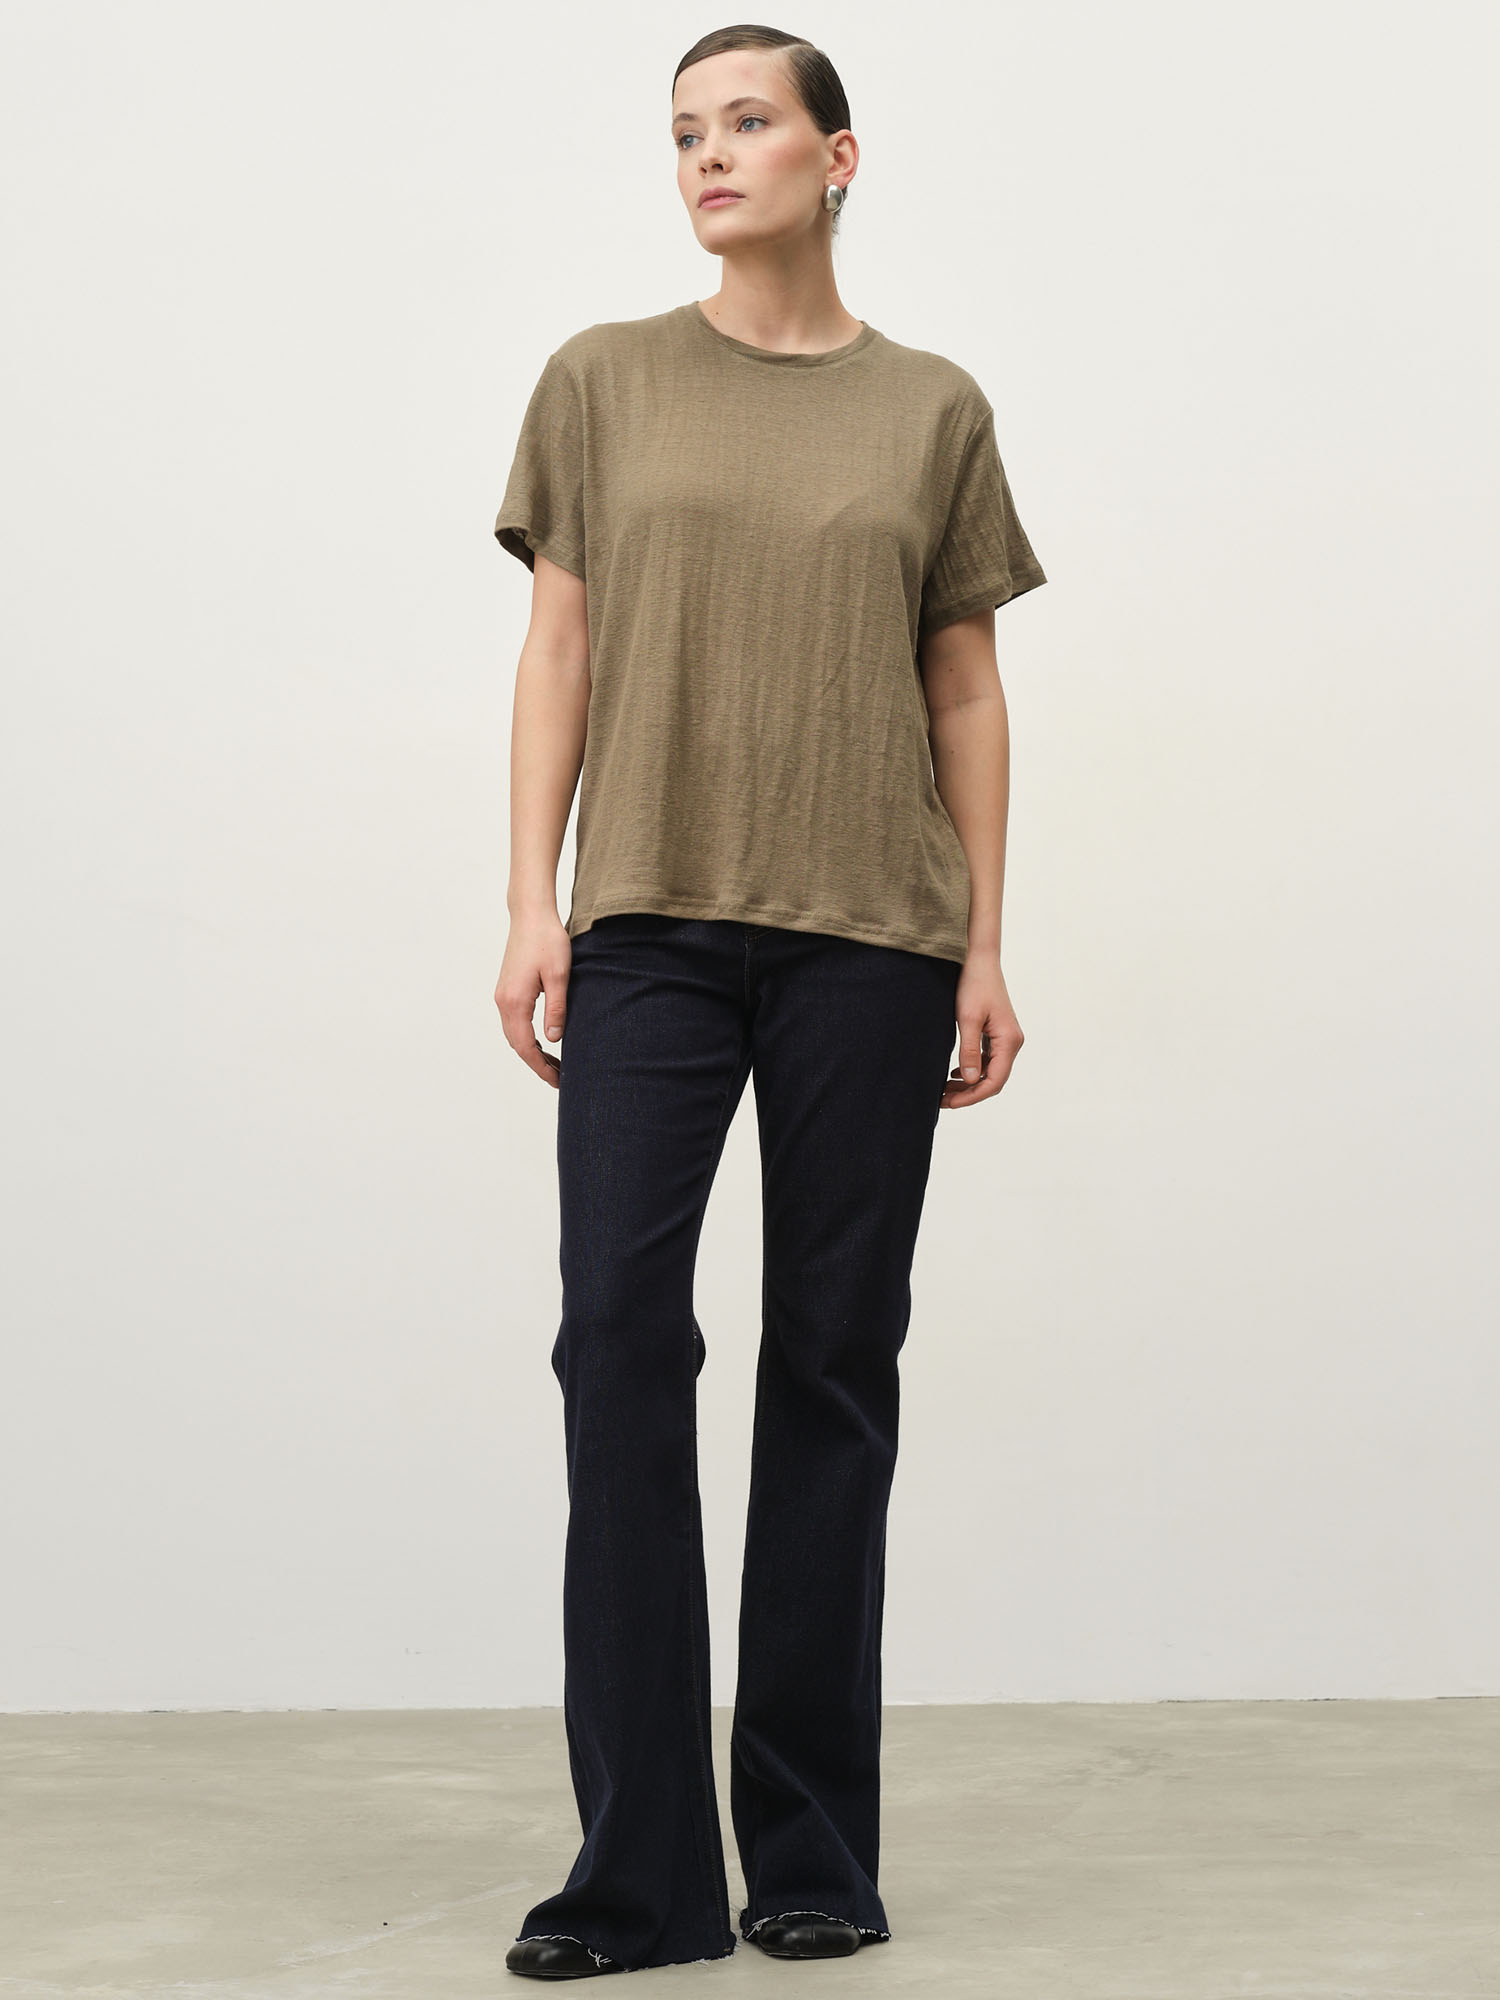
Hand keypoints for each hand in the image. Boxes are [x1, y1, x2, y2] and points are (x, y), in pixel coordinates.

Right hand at [495, 911, 572, 1088]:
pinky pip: (514, 1022)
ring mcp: (502, 995)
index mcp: (515, 1001)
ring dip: (531, 1051)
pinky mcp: (507, 989)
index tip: (558, 1080)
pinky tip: (543, 1040)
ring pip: (514, 1035)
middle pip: (517, 1045)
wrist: (530, 915)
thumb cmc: (547, 940)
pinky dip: (526, 1037)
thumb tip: (554, 1039)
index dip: (541, 1067)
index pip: (526, 1047)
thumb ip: (556, 1009)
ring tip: (554, 1063)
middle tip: (560, 1077)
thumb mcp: (559, 976)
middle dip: (536, 1064)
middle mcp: (503, 1001)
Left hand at [941, 950, 1023, 1109]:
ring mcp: (1005, 1038)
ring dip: (969, 1084)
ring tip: (944, 1090)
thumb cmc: (973, 984)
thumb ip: (969, 1051)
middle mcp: (1011, 1042)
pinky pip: (988, 1060)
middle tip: (942, 1100)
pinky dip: (972, 1070)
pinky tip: (954, 1074)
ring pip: (990, 1071)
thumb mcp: (967, 1018)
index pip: (994, 1081)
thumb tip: (970, 1081)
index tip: (950, 1103)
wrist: (979, 960)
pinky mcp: (997, 1033)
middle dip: (969, 1094)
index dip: (972, 1097)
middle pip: (993, 1080)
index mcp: (1009, 1040)